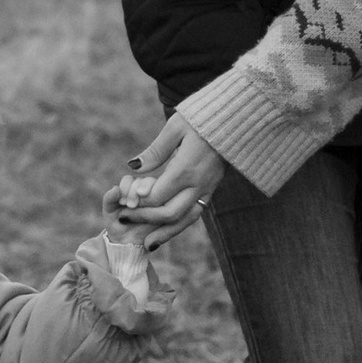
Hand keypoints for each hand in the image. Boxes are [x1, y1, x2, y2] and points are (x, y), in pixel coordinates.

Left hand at [111, 117, 227, 238]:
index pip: (157, 196)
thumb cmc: (202, 118)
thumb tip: (133, 166)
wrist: (237, 119)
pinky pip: (196, 212)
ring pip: (186, 219)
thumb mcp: (175, 127)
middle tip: (125, 220)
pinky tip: (167, 229)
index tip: (124, 202)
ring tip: (148, 244)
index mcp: (185, 168)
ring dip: (166, 233)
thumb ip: (155, 150)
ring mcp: (208, 188)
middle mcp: (198, 183)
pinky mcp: (213, 188)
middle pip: (170, 213)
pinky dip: (181, 224)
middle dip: (145, 219)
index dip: (139, 202)